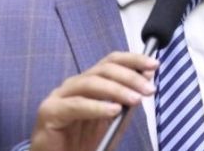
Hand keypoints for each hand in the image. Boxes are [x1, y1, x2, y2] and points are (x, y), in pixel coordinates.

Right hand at [30, 52, 157, 150]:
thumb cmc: (84, 143)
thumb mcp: (113, 120)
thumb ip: (127, 101)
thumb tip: (146, 78)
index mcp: (89, 83)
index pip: (111, 62)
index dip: (132, 60)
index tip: (154, 65)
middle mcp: (74, 85)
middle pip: (103, 69)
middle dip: (129, 77)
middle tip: (148, 89)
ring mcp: (60, 96)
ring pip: (90, 83)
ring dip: (117, 89)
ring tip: (135, 99)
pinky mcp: (50, 112)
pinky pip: (76, 106)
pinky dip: (97, 106)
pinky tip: (113, 111)